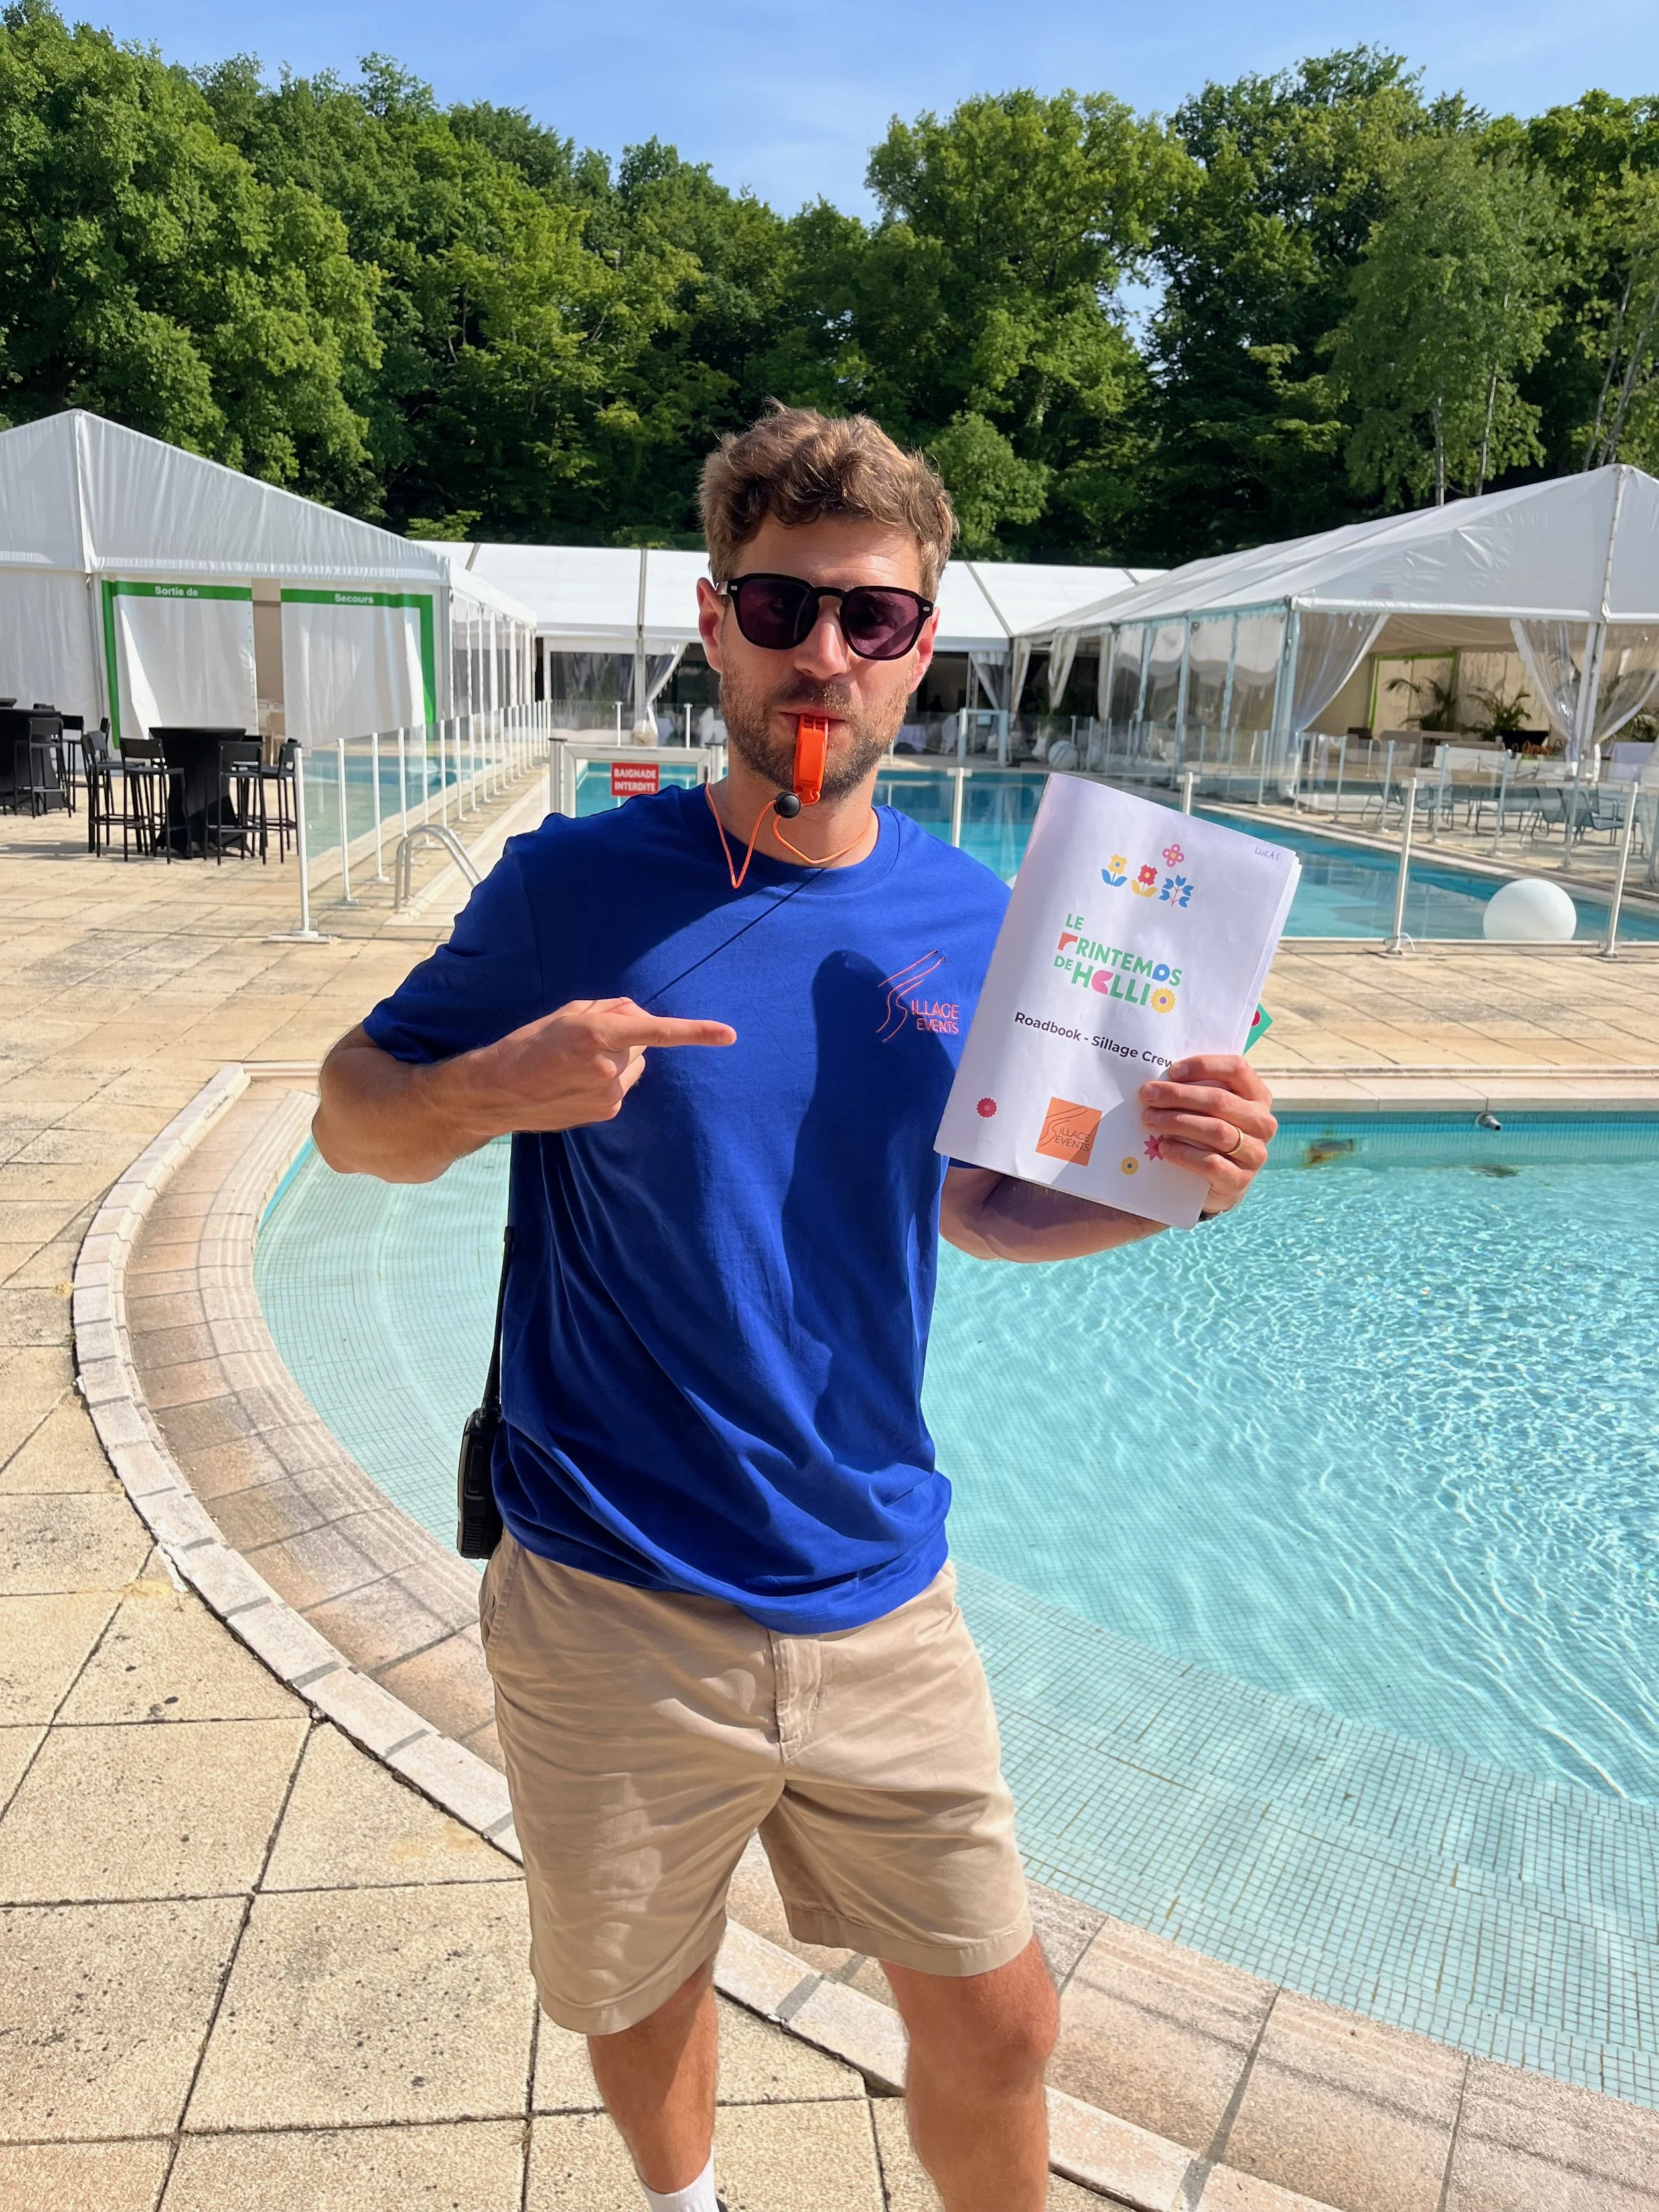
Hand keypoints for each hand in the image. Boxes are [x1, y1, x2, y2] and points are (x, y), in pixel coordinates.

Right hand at [443, 996, 735, 1140]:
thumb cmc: (528, 1044)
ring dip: (617, 1060)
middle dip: (626, 1038)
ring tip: (576, 1065)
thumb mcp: (568, 1013)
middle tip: (585, 1042)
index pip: (657, 1031)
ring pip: (633, 1066)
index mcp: (596, 1033)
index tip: (728, 1034)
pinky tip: (575, 1083)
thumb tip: (640, 1015)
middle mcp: (608, 1065)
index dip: (696, 1032)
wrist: (497, 1091)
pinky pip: (622, 1086)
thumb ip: (611, 1009)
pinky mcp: (607, 1111)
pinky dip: (607, 1080)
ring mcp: (609, 1092)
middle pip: (641, 1043)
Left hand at [1138, 1054, 1275, 1217]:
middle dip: (1179, 1095)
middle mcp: (1262, 1123)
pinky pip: (1211, 1163)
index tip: (1172, 1071)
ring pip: (1216, 1131)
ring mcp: (1255, 1153)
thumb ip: (1196, 1092)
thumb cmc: (1207, 1135)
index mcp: (1258, 1096)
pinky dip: (1183, 1153)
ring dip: (1177, 1122)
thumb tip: (1161, 1081)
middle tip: (1148, 1095)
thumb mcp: (1208, 1110)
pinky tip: (1164, 1148)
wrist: (1215, 1182)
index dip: (1203, 1066)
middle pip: (1220, 1101)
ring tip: (1150, 1120)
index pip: (1236, 1069)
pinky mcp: (1240, 1179)